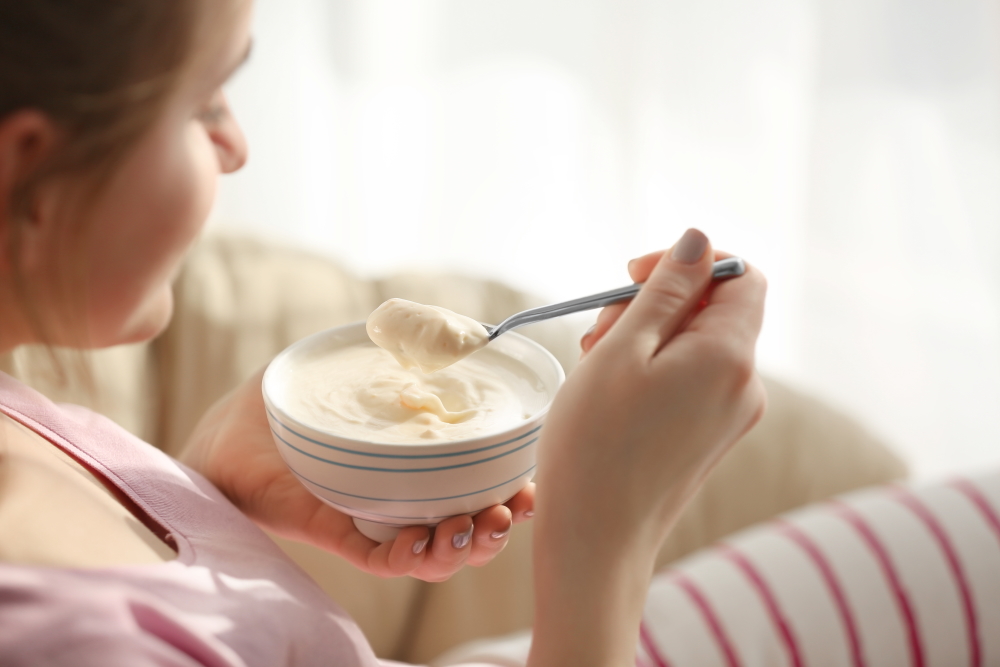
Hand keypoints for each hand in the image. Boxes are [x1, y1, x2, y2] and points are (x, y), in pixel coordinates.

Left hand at [180, 371, 534, 580]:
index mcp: (414, 469)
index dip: (511, 491)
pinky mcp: (335, 534)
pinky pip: (380, 561)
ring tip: (478, 525)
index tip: (532, 481)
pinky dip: (411, 557)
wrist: (225, 433)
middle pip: (466, 529)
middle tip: (514, 508)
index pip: (474, 488)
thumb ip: (399, 349)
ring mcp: (370, 522)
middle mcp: (401, 502)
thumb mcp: (352, 368)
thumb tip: (456, 328)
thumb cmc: (290, 403)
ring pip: (433, 554)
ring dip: (466, 547)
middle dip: (501, 526)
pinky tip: (427, 542)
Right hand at [545, 229, 766, 545]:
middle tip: (598, 333)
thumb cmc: (595, 443)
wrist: (596, 540)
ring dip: (645, 338)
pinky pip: (692, 381)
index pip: (741, 276)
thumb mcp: (623, 350)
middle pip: (713, 310)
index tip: (633, 275)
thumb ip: (667, 290)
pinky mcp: (711, 438)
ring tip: (595, 367)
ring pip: (695, 345)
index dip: (690, 262)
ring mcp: (731, 416)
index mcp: (730, 356)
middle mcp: (745, 386)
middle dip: (654, 304)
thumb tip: (700, 240)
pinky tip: (611, 393)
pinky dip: (653, 371)